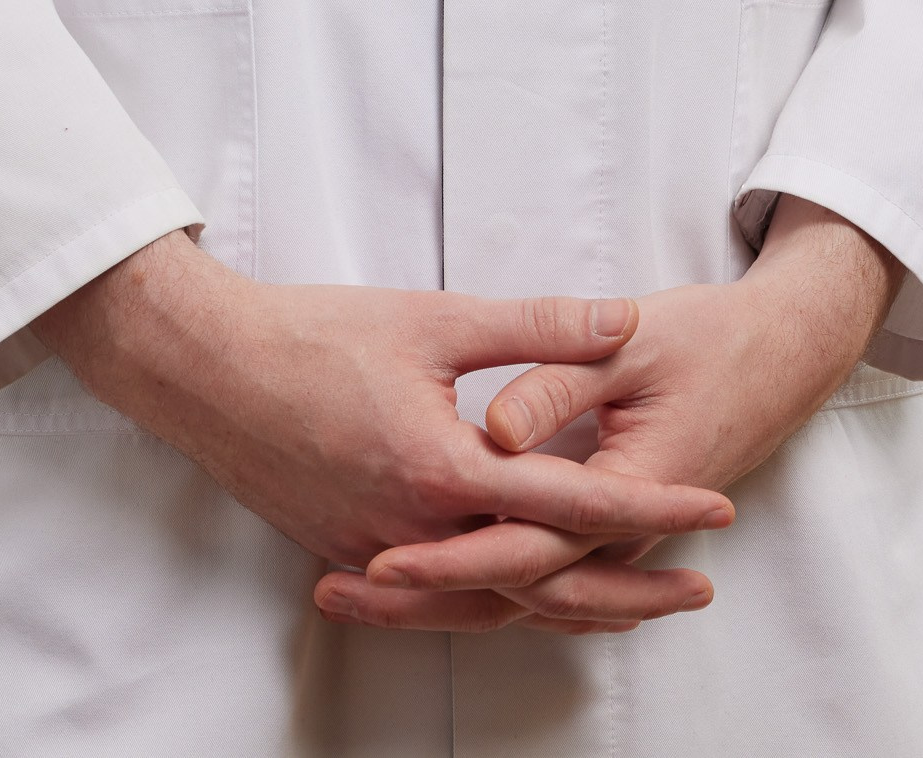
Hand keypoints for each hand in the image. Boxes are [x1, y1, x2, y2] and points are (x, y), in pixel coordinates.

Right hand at [32, 232, 733, 601]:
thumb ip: (537, 325)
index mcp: (442, 470)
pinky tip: (531, 593)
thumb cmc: (315, 333)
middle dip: (630, 587)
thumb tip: (625, 319)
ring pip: (496, 602)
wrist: (205, 370)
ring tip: (636, 604)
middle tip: (700, 589)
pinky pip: (445, 598)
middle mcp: (416, 533)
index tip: (717, 510)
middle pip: (545, 581)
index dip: (653, 506)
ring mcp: (381, 556)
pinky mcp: (353, 558)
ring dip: (570, 605)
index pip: (573, 501)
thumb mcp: (435, 316)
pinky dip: (501, 601)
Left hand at [325, 200, 899, 632]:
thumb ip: (557, 375)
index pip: (523, 544)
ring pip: (517, 592)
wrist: (780, 356)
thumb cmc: (710, 339)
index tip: (380, 562)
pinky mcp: (602, 525)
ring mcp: (611, 537)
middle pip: (508, 586)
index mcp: (624, 486)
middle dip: (420, 596)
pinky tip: (422, 578)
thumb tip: (499, 427)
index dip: (447, 557)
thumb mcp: (635, 341)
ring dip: (437, 598)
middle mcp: (617, 530)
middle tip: (333, 590)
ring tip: (347, 591)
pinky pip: (535, 574)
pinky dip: (476, 582)